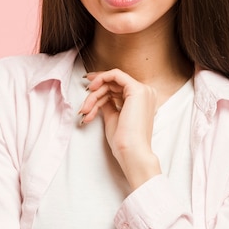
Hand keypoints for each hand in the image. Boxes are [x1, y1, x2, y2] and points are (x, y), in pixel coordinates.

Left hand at [78, 69, 160, 189]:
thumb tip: (98, 95)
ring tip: (86, 110)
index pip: (118, 88)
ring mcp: (143, 90)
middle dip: (94, 95)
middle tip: (83, 109)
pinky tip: (92, 89)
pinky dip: (101, 79)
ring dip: (94, 95)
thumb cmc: (124, 141)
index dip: (100, 86)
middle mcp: (145, 93)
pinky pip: (115, 75)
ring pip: (111, 82)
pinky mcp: (137, 89)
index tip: (87, 90)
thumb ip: (108, 104)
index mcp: (142, 100)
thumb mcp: (113, 117)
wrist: (132, 152)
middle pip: (112, 85)